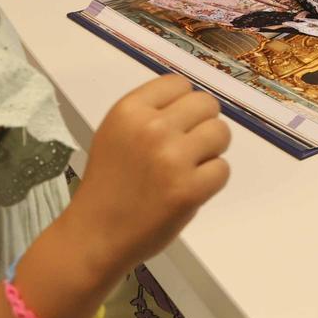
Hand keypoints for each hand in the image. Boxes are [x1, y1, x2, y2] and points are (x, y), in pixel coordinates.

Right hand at [72, 74, 229, 269]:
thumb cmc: (108, 184)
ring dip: (211, 150)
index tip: (176, 123)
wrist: (95, 235)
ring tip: (189, 167)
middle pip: (206, 104)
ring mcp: (172, 158)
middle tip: (187, 147)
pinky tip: (189, 188)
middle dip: (202, 124)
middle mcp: (152, 127)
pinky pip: (223, 169)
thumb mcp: (116, 133)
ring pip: (220, 132)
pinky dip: (212, 180)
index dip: (183, 103)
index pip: (179, 83)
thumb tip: (194, 102)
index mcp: (130, 110)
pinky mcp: (189, 189)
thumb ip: (150, 113)